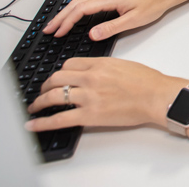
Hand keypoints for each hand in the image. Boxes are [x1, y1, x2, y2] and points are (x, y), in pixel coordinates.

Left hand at [26, 58, 187, 131]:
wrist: (156, 96)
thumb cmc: (147, 81)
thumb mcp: (124, 64)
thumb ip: (104, 67)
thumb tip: (93, 72)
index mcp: (100, 63)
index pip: (69, 64)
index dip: (59, 72)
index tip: (56, 78)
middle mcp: (90, 77)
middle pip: (57, 78)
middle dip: (45, 86)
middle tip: (41, 92)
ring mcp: (88, 96)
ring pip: (54, 96)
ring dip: (39, 102)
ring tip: (34, 107)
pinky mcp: (89, 115)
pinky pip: (59, 119)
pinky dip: (42, 122)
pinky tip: (33, 124)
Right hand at [43, 0, 173, 40]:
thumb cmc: (152, 6)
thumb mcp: (133, 20)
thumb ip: (112, 28)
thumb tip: (93, 34)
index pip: (81, 9)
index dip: (67, 21)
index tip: (58, 32)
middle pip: (76, 4)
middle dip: (60, 17)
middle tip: (48, 29)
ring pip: (80, 1)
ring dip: (66, 13)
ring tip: (56, 25)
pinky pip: (87, 2)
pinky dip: (76, 10)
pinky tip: (73, 17)